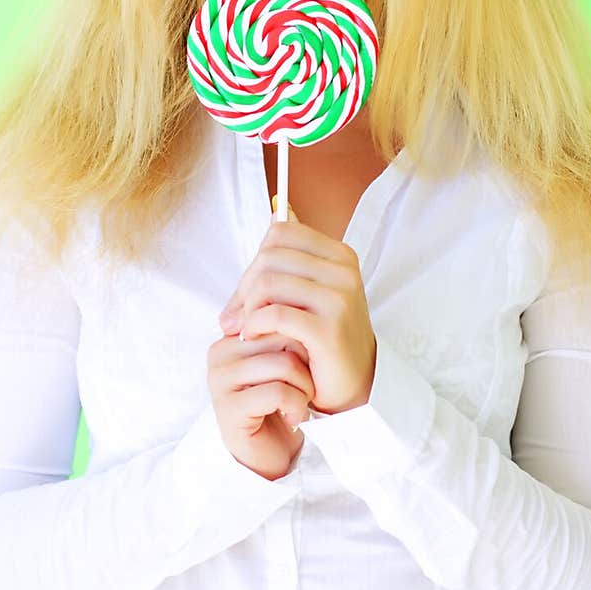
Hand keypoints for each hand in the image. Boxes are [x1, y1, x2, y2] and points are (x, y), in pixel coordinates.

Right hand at [206, 329, 313, 480]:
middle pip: (283, 337)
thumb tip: (296, 310)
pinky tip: (294, 418)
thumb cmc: (283, 402)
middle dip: (306, 364)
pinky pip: (278, 392)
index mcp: (232, 335)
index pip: (277, 317)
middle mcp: (219, 353)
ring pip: (283, 363)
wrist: (273, 452)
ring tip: (300, 402)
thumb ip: (283, 334)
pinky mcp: (228, 408)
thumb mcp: (285, 360)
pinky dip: (296, 406)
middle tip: (305, 388)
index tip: (304, 367)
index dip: (302, 342)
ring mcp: (220, 381)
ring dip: (304, 387)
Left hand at [218, 206, 376, 415]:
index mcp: (339, 255)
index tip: (248, 291)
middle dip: (245, 288)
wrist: (353, 384)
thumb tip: (277, 204)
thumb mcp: (309, 291)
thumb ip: (293, 255)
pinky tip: (253, 337)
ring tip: (247, 329)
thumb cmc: (324, 338)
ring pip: (267, 283)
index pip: (279, 233)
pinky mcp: (328, 328)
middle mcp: (343, 271)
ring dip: (247, 309)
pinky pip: (272, 313)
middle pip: (268, 257)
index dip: (255, 260)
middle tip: (237, 317)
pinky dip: (253, 325)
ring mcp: (339, 298)